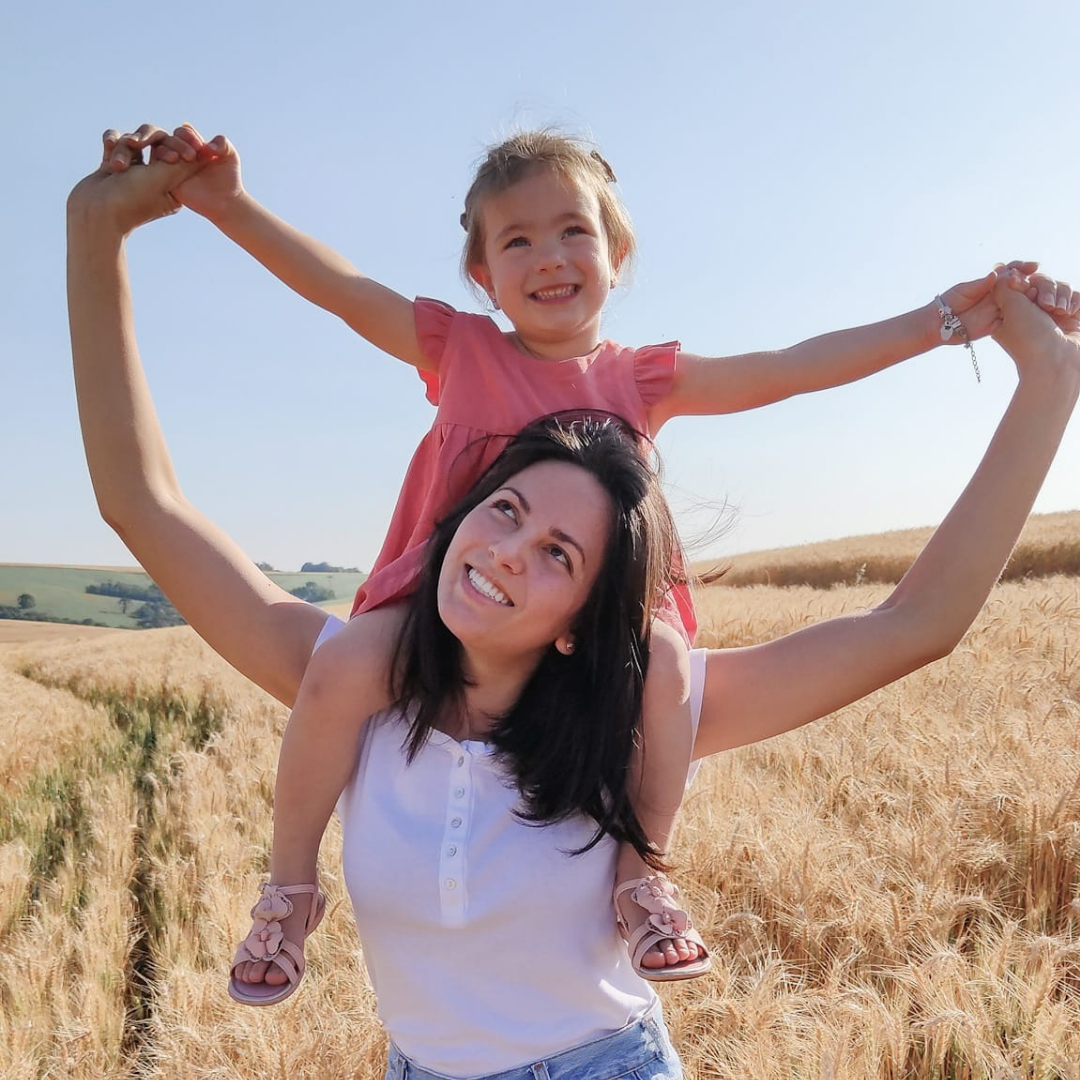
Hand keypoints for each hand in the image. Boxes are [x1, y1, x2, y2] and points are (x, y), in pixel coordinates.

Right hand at [68, 125, 204, 235]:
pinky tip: (108, 153)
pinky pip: (115, 141)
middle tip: (138, 144)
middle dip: (146, 139)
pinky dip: (111, 143)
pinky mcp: (114, 165)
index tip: (174, 154)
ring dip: (123, 148)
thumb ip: (184, 163)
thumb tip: (206, 153)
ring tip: (117, 166)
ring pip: (133, 140)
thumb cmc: (131, 198)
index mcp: (174, 184)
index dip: (178, 145)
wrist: (96, 213)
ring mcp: (134, 170)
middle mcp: (156, 176)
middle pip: (158, 139)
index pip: (182, 152)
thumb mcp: (164, 179)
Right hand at [149, 124, 244, 221]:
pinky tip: (173, 165)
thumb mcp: (230, 155)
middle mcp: (179, 154)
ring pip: (159, 150)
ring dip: (167, 150)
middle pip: (167, 138)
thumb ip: (222, 143)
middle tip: (192, 156)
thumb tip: (206, 145)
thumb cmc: (229, 178)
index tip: (200, 147)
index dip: (187, 135)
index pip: (182, 131)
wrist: (227, 202)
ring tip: (180, 159)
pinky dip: (161, 163)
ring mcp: (171, 167)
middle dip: (177, 142)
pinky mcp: (166, 182)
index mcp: (192, 145)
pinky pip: (156, 168)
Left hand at [936, 260, 1039, 341]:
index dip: (1022, 268)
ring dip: (1027, 298)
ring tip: (1034, 293)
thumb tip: (996, 274)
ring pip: (1019, 303)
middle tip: (1032, 280)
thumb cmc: (949, 303)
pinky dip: (1021, 315)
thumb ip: (981, 284)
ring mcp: (998, 310)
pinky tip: (1030, 311)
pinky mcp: (996, 325)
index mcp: (991, 284)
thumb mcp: (964, 290)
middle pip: (1018, 286)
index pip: (1011, 272)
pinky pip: (1012, 320)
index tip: (1033, 266)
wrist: (939, 324)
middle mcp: (998, 296)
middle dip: (1027, 282)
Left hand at [992, 270, 1079, 375]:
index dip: (1022, 278)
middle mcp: (1030, 312)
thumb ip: (1003, 285)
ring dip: (1060, 294)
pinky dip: (1073, 301)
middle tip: (1044, 305)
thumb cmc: (1030, 337)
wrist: (1057, 363)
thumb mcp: (1010, 307)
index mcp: (1009, 311)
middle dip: (1044, 287)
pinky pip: (1074, 295)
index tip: (1021, 285)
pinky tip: (1070, 313)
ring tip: (1059, 312)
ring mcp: (1051, 315)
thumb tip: (1000, 270)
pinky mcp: (1071, 317)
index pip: (1018, 281)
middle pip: (1040, 280)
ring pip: (1060, 286)